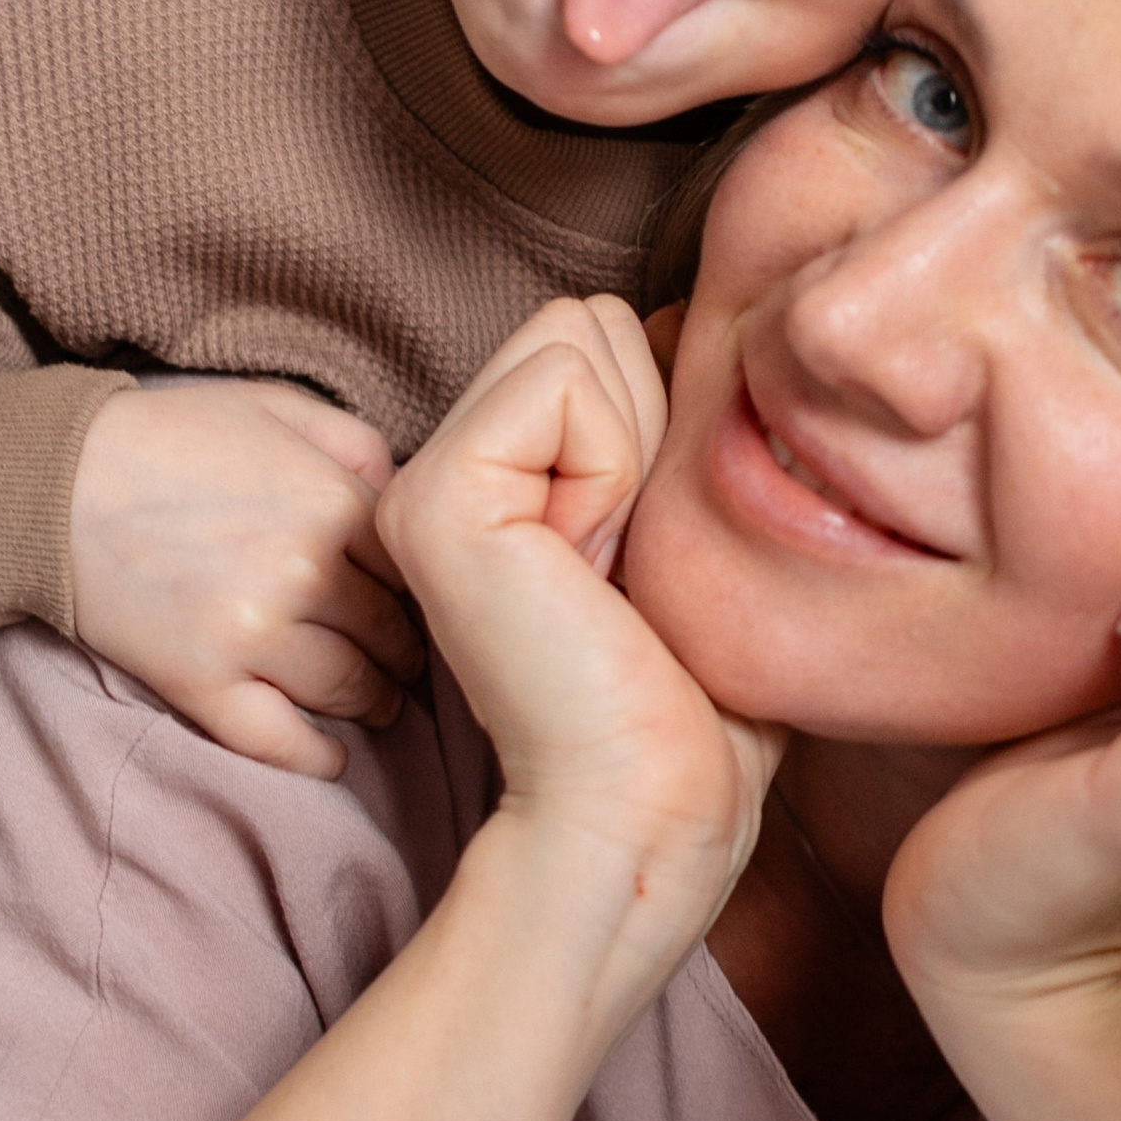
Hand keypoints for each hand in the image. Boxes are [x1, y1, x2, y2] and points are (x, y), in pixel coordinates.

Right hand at [67, 378, 424, 774]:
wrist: (56, 479)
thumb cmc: (170, 435)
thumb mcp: (277, 406)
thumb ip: (356, 444)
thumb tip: (409, 494)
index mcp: (332, 502)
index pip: (416, 571)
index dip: (425, 590)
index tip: (425, 604)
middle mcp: (304, 574)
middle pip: (391, 636)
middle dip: (406, 652)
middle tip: (409, 660)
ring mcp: (252, 635)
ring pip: (349, 690)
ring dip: (375, 702)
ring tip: (379, 701)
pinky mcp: (200, 682)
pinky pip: (279, 740)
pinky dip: (317, 757)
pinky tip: (333, 757)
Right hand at [376, 299, 779, 1013]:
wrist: (657, 803)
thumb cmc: (698, 694)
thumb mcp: (686, 522)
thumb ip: (664, 420)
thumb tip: (674, 318)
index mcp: (495, 482)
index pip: (595, 333)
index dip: (660, 422)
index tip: (648, 554)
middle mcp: (442, 472)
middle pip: (584, 317)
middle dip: (644, 418)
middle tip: (628, 559)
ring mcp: (423, 482)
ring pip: (576, 330)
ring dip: (632, 444)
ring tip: (607, 565)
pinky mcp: (433, 498)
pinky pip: (563, 383)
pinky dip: (612, 465)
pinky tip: (588, 566)